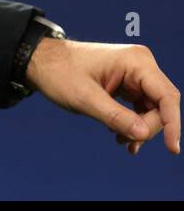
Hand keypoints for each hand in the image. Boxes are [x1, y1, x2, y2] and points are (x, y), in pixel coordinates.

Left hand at [24, 38, 180, 155]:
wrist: (39, 61)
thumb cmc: (58, 73)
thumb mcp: (84, 98)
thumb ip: (115, 116)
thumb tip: (144, 133)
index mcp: (135, 61)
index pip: (166, 97)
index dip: (172, 124)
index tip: (172, 149)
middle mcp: (140, 64)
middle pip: (161, 104)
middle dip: (148, 128)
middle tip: (125, 142)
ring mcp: (134, 73)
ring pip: (152, 108)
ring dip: (140, 128)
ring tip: (119, 141)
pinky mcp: (127, 82)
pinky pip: (140, 107)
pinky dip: (133, 123)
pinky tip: (121, 137)